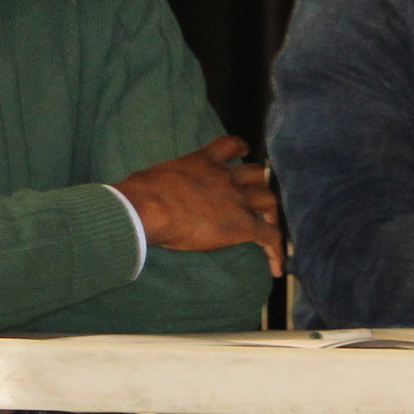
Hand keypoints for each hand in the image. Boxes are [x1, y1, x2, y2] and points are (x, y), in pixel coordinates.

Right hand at [115, 135, 284, 273]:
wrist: (150, 207)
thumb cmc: (140, 193)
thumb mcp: (151, 178)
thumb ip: (158, 184)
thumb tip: (137, 194)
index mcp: (202, 162)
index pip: (229, 146)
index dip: (240, 149)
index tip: (245, 151)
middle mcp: (225, 177)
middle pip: (256, 175)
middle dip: (259, 184)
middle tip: (258, 197)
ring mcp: (236, 200)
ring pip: (268, 201)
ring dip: (271, 215)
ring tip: (269, 229)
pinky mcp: (241, 226)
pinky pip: (269, 237)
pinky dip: (276, 251)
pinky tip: (277, 268)